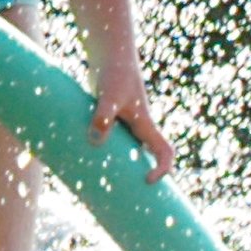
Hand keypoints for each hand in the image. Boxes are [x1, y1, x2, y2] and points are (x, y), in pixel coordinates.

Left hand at [90, 66, 177, 180]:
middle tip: (125, 196)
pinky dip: (104, 150)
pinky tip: (85, 159)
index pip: (165, 152)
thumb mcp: (108, 96)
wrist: (108, 55)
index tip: (148, 180)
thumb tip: (96, 140)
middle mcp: (138, 126)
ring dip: (121, 166)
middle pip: (148, 156)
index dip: (163, 169)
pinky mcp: (109, 118)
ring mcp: (124, 122)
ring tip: (103, 184)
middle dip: (142, 175)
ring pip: (129, 150)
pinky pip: (111, 141)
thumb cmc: (113, 74)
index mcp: (145, 124)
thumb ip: (103, 116)